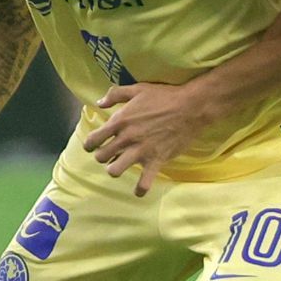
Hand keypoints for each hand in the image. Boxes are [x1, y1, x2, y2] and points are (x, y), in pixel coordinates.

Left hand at [82, 81, 208, 196]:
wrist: (191, 107)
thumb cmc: (164, 96)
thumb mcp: (137, 89)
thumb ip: (115, 94)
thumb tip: (99, 103)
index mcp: (120, 121)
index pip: (93, 139)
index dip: (90, 144)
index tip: (93, 145)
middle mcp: (127, 138)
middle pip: (101, 156)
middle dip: (101, 156)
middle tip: (108, 154)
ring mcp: (141, 151)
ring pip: (114, 170)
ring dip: (114, 170)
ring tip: (119, 166)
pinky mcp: (156, 160)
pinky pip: (144, 182)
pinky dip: (140, 189)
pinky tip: (139, 191)